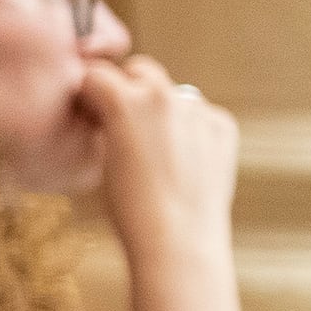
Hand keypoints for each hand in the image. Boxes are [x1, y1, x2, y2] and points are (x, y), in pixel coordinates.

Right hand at [84, 54, 239, 265]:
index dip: (88, 94)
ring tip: (156, 151)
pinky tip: (182, 161)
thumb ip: (107, 122)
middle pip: (140, 70)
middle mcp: (164, 95)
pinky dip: (190, 131)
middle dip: (127, 88)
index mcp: (125, 101)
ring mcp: (198, 109)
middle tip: (121, 123)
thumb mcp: (102, 158)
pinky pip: (200, 116)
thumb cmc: (128, 208)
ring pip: (173, 94)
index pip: (96, 75)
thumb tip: (111, 109)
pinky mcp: (222, 125)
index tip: (88, 114)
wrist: (177, 240)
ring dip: (162, 110)